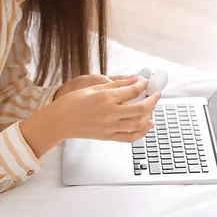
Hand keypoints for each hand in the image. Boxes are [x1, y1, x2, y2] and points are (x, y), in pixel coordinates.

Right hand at [46, 78, 161, 142]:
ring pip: (139, 123)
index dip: (143, 85)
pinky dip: (143, 132)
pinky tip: (148, 125)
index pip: (133, 90)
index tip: (146, 82)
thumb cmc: (72, 102)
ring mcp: (110, 126)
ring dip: (149, 115)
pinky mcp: (108, 136)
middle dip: (153, 100)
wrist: (60, 121)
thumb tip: (133, 79)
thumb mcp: (94, 87)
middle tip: (156, 94)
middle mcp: (110, 112)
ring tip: (151, 108)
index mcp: (106, 97)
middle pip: (141, 107)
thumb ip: (116, 84)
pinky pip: (131, 137)